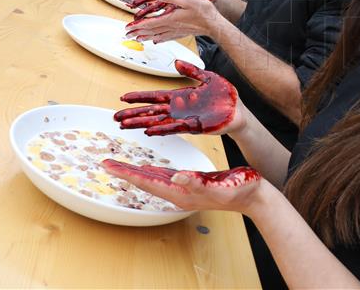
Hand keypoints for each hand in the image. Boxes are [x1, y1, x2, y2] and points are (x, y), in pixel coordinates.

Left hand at [101, 160, 262, 213]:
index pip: (148, 181)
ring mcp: (185, 190)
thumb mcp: (218, 185)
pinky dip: (153, 172)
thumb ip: (196, 181)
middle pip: (146, 182)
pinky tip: (149, 169)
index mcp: (182, 192)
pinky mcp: (191, 185)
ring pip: (153, 180)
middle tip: (105, 163)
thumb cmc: (239, 189)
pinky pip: (165, 178)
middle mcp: (179, 193)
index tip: (108, 165)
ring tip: (119, 166)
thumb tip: (176, 176)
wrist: (254, 196)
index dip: (127, 173)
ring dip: (135, 172)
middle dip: (125, 172)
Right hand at [113, 60, 240, 134]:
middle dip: (133, 114)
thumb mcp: (207, 77)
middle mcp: (178, 109)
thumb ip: (191, 71)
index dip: (139, 97)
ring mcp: (184, 119)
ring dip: (141, 124)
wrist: (240, 110)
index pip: (154, 96)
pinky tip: (148, 131)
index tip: (124, 97)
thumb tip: (176, 61)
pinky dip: (161, 130)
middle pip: (151, 111)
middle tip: (116, 117)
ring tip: (125, 125)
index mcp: (180, 96)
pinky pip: (174, 129)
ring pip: (158, 122)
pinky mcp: (194, 127)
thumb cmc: (224, 95)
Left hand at [125, 0, 218, 40]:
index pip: (150, 24)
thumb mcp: (187, 0)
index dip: (137, 26)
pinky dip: (159, 39)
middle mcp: (171, 27)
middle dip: (138, 33)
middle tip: (127, 35)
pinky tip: (157, 41)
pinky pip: (167, 37)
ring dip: (146, 37)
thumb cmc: (203, 12)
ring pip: (157, 35)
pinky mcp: (182, 33)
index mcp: (170, 19)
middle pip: (151, 31)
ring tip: (138, 39)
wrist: (214, 24)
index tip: (128, 28)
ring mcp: (177, 31)